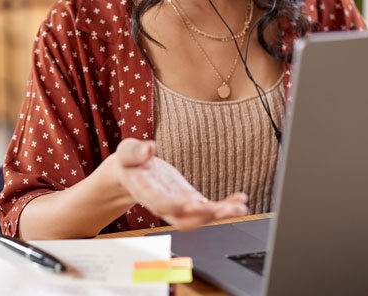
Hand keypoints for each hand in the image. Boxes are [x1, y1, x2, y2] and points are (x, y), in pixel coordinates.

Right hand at [111, 138, 248, 230]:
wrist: (132, 174)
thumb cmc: (130, 163)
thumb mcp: (127, 152)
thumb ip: (135, 152)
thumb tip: (149, 148)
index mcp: (146, 192)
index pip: (159, 204)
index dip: (174, 205)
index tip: (189, 201)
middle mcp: (164, 204)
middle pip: (182, 219)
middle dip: (203, 217)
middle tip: (221, 210)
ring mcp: (178, 206)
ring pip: (199, 218)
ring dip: (220, 214)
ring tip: (240, 208)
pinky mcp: (190, 201)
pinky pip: (208, 208)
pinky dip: (225, 206)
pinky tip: (240, 201)